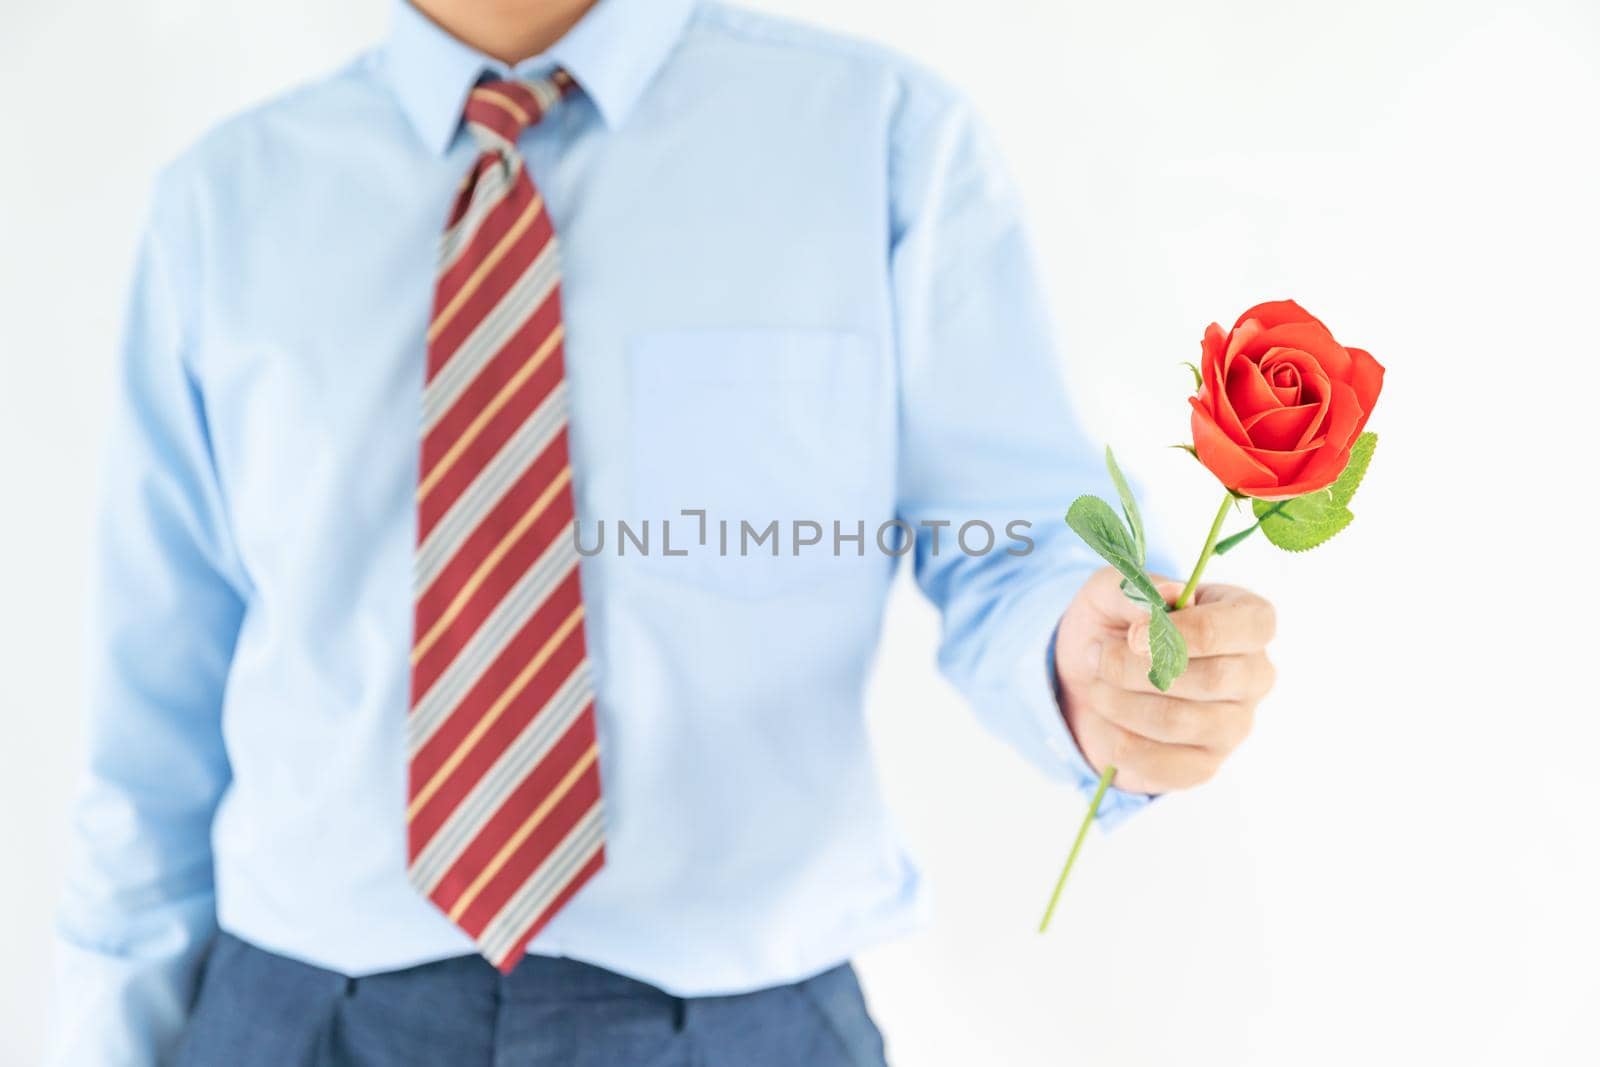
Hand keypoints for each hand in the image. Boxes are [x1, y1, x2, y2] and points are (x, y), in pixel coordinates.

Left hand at [1054, 567, 1276, 794]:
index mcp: (1246, 619)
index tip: (1133, 635)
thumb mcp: (1111, 590)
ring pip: (1179, 721)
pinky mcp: (1204, 766)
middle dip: (1138, 668)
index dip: (1191, 631)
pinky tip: (1108, 720)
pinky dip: (1118, 741)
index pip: (1251, 625)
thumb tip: (1172, 595)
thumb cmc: (1115, 624)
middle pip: (1214, 678)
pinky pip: (1161, 763)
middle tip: (1098, 657)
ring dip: (1119, 702)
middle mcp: (1253, 675)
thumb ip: (1138, 588)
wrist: (1088, 678)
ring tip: (1097, 685)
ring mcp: (1233, 726)